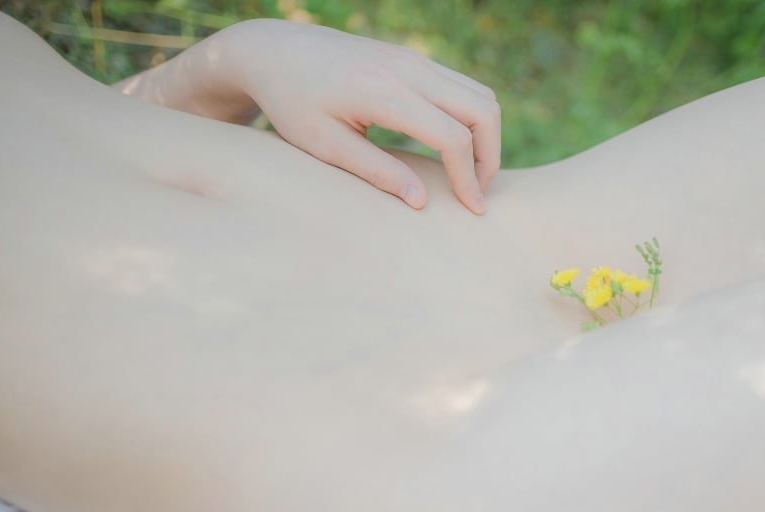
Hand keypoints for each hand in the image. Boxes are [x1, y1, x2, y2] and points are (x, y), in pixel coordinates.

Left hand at [219, 19, 499, 213]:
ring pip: (481, 95)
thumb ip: (377, 173)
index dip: (469, 177)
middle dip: (490, 157)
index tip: (472, 209)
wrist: (274, 50)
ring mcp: (414, 59)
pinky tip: (454, 149)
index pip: (452, 136)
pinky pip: (463, 88)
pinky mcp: (415, 60)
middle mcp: (407, 69)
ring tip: (468, 174)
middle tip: (476, 192)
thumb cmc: (292, 103)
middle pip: (483, 110)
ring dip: (486, 137)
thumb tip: (422, 202)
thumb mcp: (325, 146)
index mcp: (383, 92)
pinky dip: (472, 120)